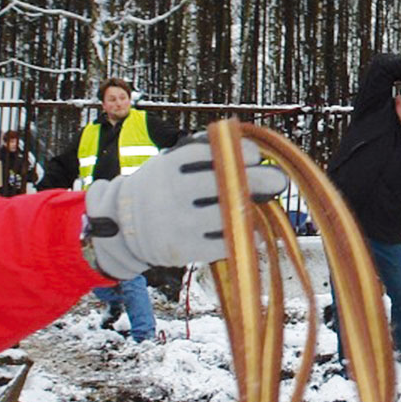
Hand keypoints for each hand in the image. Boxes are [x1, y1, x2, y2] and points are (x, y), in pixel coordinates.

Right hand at [82, 135, 287, 278]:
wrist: (120, 226)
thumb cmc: (158, 188)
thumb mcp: (169, 163)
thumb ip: (203, 153)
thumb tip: (251, 151)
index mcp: (169, 166)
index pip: (211, 155)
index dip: (239, 154)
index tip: (255, 155)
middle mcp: (171, 193)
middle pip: (224, 185)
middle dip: (258, 180)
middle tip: (279, 180)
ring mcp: (177, 223)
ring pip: (226, 215)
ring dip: (251, 209)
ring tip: (263, 205)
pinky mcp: (182, 250)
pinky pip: (221, 244)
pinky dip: (242, 238)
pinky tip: (253, 232)